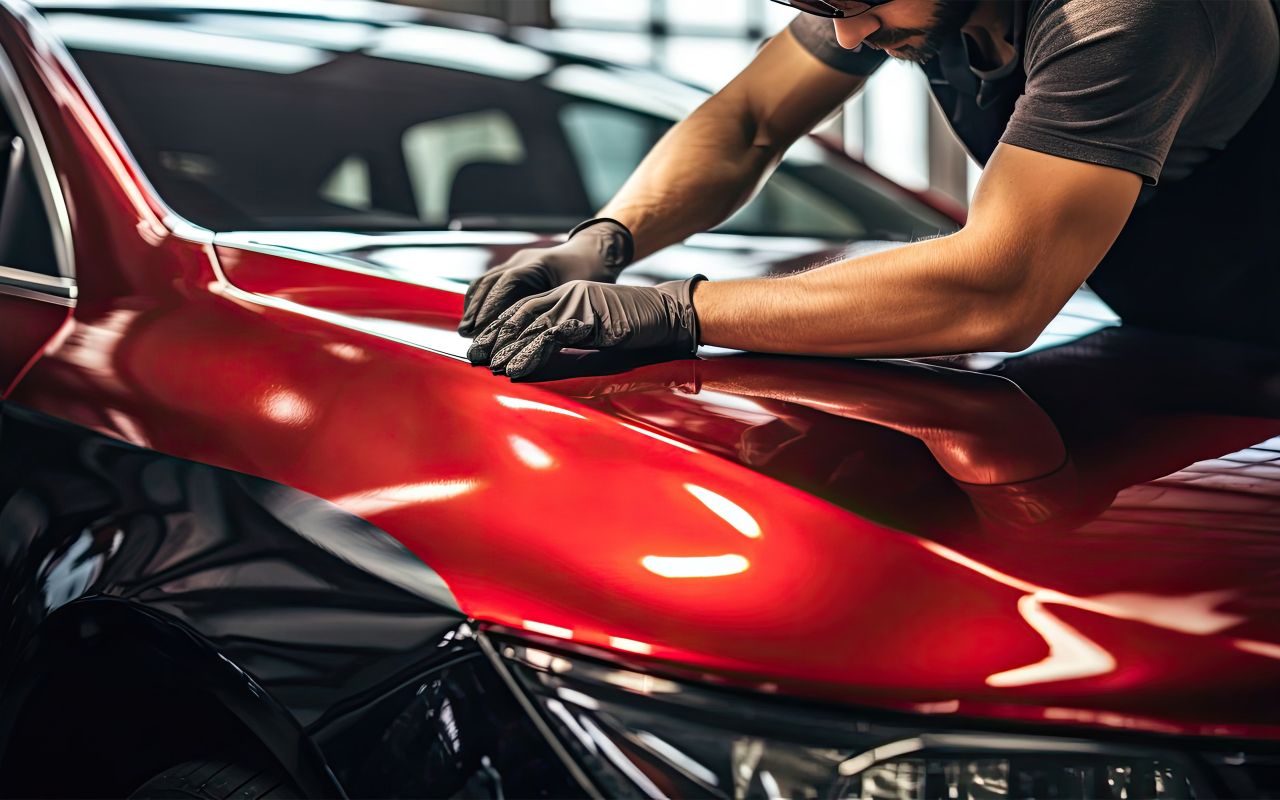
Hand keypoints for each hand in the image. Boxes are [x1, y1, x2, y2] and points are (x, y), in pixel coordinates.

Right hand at [457, 219, 633, 335]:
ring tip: (466, 330)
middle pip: (488, 283)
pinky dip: (481, 302)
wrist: (595, 251)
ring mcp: (516, 263)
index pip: (505, 284)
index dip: (490, 306)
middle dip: (476, 309)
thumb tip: (538, 334)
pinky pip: (491, 285)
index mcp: (535, 263)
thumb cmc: (591, 271)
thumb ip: (558, 308)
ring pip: (485, 282)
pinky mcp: (516, 271)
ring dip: (474, 306)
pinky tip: (477, 320)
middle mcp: (520, 261)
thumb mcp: (577, 291)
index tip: (479, 326)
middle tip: (466, 334)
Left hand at [468, 277, 705, 379]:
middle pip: (519, 315)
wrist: (667, 314)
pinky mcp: (585, 318)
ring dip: (505, 348)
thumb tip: (543, 362)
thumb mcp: (594, 333)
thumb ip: (569, 341)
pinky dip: (528, 355)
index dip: (501, 329)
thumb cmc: (636, 327)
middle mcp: (566, 296)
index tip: (485, 347)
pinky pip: (549, 337)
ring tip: (487, 365)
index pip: (525, 310)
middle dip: (494, 337)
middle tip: (473, 356)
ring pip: (528, 324)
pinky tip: (514, 369)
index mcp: (567, 297)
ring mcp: (574, 304)